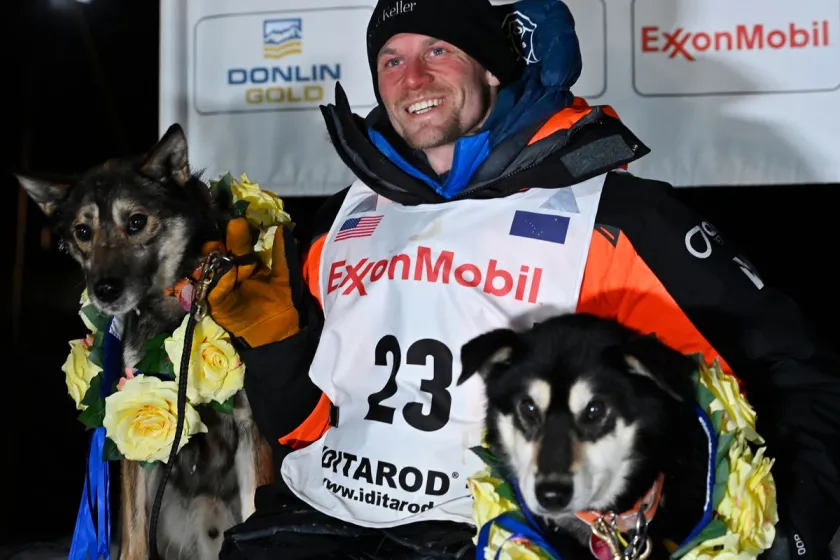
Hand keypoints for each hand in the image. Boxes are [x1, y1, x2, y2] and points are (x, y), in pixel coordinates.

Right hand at [205, 217, 303, 347]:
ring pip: (212, 268)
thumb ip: (283, 254)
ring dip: (213, 257)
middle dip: (226, 241)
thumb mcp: (286, 277)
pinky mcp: (217, 304)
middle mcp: (231, 272)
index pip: (239, 244)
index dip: (238, 232)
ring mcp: (222, 287)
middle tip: (230, 227)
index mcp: (247, 264)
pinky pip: (213, 290)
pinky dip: (219, 281)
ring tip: (216, 246)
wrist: (280, 334)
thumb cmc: (284, 304)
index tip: (238, 219)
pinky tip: (226, 272)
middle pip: (223, 252)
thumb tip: (281, 228)